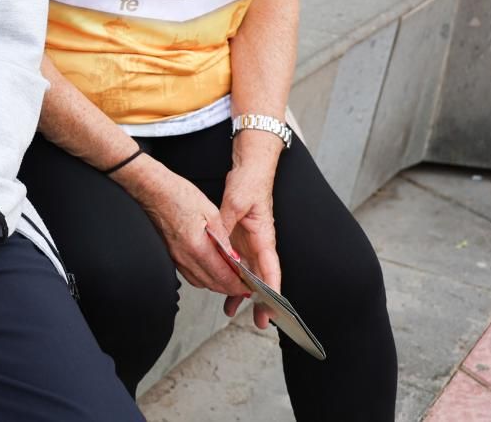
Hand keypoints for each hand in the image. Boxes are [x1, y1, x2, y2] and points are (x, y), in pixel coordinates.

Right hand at [120, 159, 247, 296]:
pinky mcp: (171, 254)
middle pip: (211, 284)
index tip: (248, 286)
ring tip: (229, 280)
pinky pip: (190, 274)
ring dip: (216, 284)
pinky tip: (210, 271)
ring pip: (199, 282)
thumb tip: (234, 255)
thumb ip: (223, 237)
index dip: (237, 284)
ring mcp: (175, 257)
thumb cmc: (177, 195)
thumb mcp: (210, 211)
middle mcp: (184, 256)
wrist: (152, 190)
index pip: (222, 275)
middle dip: (229, 288)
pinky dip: (203, 278)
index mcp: (196, 246)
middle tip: (243, 286)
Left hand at [218, 137, 281, 328]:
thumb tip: (219, 245)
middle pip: (263, 277)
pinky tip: (223, 287)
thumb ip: (226, 224)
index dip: (272, 290)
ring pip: (249, 272)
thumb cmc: (249, 183)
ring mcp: (251, 242)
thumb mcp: (235, 202)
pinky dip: (231, 275)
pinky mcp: (241, 238)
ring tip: (233, 311)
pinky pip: (237, 261)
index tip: (271, 308)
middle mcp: (260, 243)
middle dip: (263, 301)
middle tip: (261, 322)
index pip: (271, 269)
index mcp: (265, 237)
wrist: (251, 168)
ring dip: (243, 291)